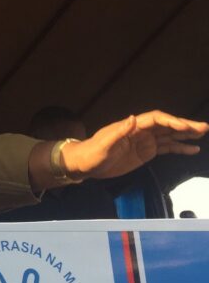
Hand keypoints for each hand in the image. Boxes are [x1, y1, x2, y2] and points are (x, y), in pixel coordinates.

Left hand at [63, 110, 207, 179]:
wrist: (84, 164)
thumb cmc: (91, 154)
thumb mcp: (103, 144)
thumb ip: (119, 132)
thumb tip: (134, 118)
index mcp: (132, 126)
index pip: (156, 120)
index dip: (171, 121)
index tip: (185, 127)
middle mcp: (141, 131)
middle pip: (167, 125)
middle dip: (185, 125)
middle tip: (203, 127)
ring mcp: (145, 141)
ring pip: (170, 135)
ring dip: (186, 135)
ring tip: (202, 134)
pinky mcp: (146, 152)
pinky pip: (166, 148)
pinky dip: (179, 147)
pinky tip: (192, 149)